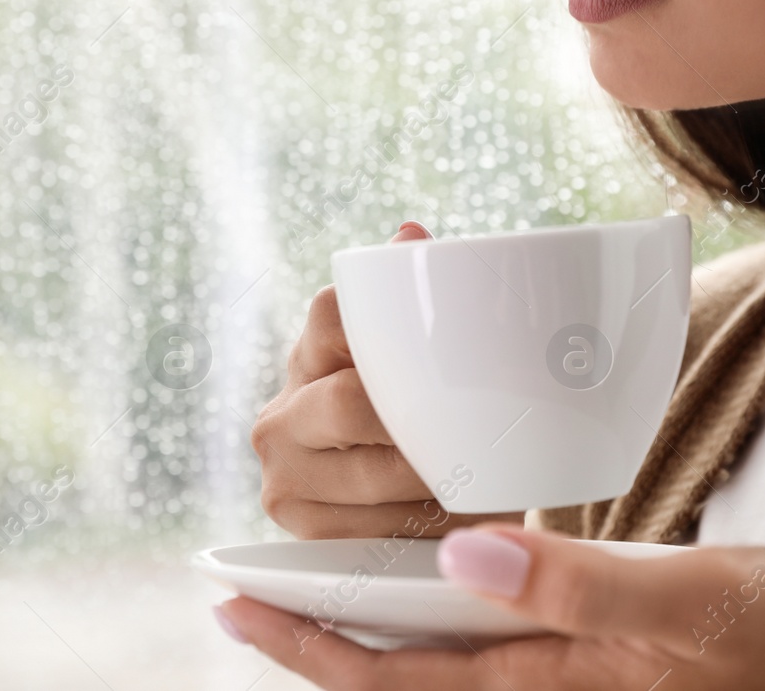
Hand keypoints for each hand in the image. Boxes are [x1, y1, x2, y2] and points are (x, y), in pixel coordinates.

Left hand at [217, 525, 764, 689]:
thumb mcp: (697, 604)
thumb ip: (582, 584)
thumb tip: (464, 553)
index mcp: (550, 675)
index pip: (398, 675)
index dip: (311, 645)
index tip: (237, 606)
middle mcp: (542, 683)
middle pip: (394, 674)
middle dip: (309, 640)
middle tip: (234, 597)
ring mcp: (565, 671)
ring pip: (430, 660)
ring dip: (358, 628)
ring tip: (298, 591)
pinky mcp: (590, 649)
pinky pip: (479, 641)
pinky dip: (427, 614)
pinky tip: (418, 581)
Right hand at [251, 221, 523, 538]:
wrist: (382, 498)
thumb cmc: (410, 407)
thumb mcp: (412, 352)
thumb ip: (414, 291)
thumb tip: (410, 233)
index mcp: (309, 352)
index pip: (334, 315)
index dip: (384, 327)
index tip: (443, 350)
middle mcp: (280, 413)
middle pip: (355, 403)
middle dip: (424, 424)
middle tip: (483, 431)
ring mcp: (283, 477)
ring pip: (376, 474)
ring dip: (440, 480)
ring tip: (485, 474)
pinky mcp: (302, 531)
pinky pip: (377, 530)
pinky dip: (429, 524)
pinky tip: (456, 515)